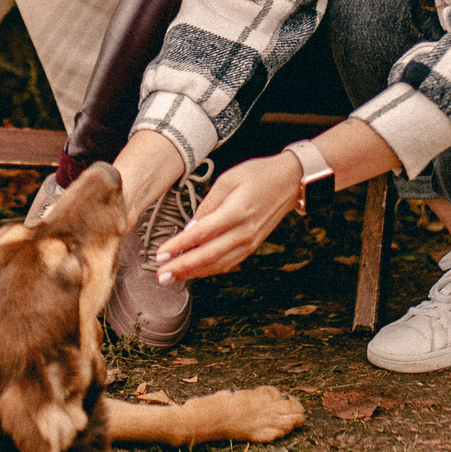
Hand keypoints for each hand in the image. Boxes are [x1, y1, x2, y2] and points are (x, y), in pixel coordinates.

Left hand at [154, 152, 302, 282]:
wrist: (289, 181)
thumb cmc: (259, 175)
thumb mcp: (227, 180)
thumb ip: (208, 205)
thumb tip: (190, 228)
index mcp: (236, 213)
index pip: (201, 234)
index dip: (179, 246)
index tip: (161, 254)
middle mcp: (244, 232)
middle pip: (208, 256)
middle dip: (182, 268)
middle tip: (161, 275)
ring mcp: (249, 242)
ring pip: (218, 264)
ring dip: (193, 273)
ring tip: (172, 276)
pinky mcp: (252, 246)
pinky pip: (228, 263)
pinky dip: (209, 270)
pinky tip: (194, 271)